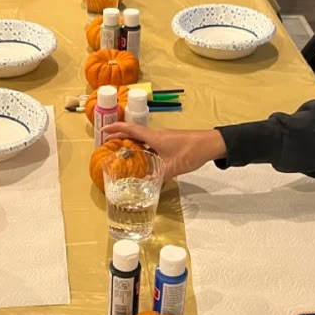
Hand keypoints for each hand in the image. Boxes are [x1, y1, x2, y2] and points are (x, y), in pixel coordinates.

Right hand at [100, 122, 226, 179]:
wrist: (211, 144)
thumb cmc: (191, 152)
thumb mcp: (173, 167)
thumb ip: (158, 177)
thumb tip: (144, 186)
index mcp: (154, 136)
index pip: (130, 129)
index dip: (115, 129)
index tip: (103, 131)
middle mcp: (156, 134)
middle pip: (134, 132)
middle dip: (120, 136)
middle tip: (109, 144)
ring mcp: (163, 137)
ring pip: (142, 137)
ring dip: (131, 142)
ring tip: (122, 152)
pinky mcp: (170, 141)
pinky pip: (151, 142)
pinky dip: (143, 147)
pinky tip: (143, 158)